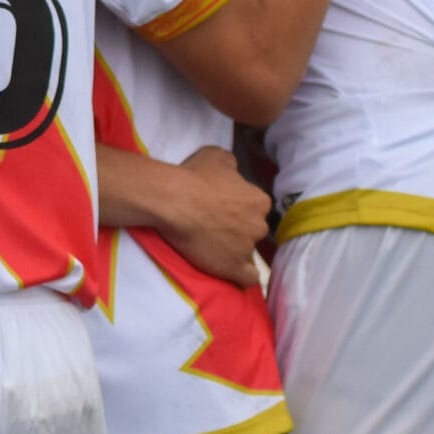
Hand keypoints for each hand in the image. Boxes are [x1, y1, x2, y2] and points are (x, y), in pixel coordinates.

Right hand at [150, 147, 272, 287]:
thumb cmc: (194, 176)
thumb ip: (232, 166)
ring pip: (248, 252)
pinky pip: (248, 278)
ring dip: (235, 249)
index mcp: (259, 200)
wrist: (174, 200)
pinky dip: (241, 275)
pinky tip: (231, 271)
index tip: (222, 207)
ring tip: (213, 246)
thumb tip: (234, 172)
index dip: (239, 207)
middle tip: (215, 224)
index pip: (256, 207)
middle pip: (253, 229)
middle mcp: (259, 225)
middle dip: (239, 228)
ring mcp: (248, 248)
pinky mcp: (234, 268)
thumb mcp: (216, 156)